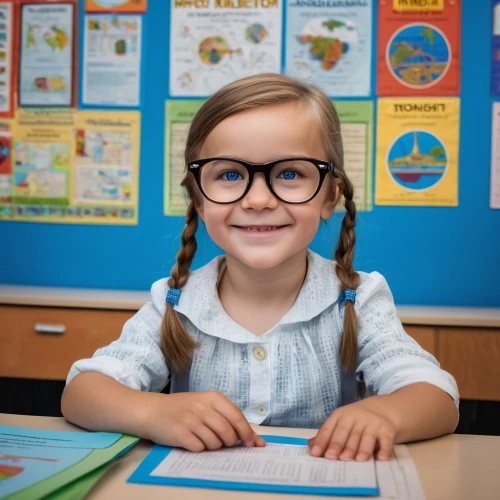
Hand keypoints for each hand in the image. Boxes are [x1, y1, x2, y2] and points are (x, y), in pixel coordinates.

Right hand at [143, 391, 265, 451]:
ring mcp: (191, 420)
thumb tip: (255, 439)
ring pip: (215, 443)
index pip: (237, 417)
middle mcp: (203, 407)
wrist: (153, 410)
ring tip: (203, 437)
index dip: (247, 432)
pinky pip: (200, 448)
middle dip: (229, 442)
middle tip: (221, 441)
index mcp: (213, 397)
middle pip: (228, 433)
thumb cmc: (184, 408)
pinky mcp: (180, 434)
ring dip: (213, 446)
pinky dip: (199, 448)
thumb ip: (228, 418)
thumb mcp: (206, 405)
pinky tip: (192, 441)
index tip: (252, 443)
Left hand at [307, 402, 395, 460]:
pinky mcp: (387, 429)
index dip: (322, 440)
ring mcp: (372, 422)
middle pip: (346, 432)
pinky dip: (384, 449)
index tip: (316, 453)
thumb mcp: (341, 422)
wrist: (384, 408)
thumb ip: (328, 434)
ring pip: (365, 437)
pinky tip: (381, 458)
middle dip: (339, 444)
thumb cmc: (357, 420)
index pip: (329, 427)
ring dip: (361, 448)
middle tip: (334, 457)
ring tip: (356, 460)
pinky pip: (386, 440)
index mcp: (341, 415)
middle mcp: (356, 416)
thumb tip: (310, 446)